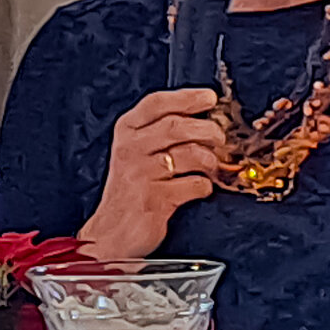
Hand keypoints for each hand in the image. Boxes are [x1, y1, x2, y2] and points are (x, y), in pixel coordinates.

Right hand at [79, 88, 223, 260]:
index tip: (209, 98)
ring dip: (209, 159)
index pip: (156, 103)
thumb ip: (160, 130)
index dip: (186, 97)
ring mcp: (141, 175)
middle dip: (206, 129)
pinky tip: (199, 188)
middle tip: (219, 137)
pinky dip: (204, 186)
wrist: (111, 232)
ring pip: (189, 154)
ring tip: (211, 165)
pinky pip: (193, 185)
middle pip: (176, 126)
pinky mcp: (154, 200)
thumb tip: (203, 117)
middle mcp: (130, 149)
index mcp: (126, 131)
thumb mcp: (135, 151)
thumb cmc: (130, 189)